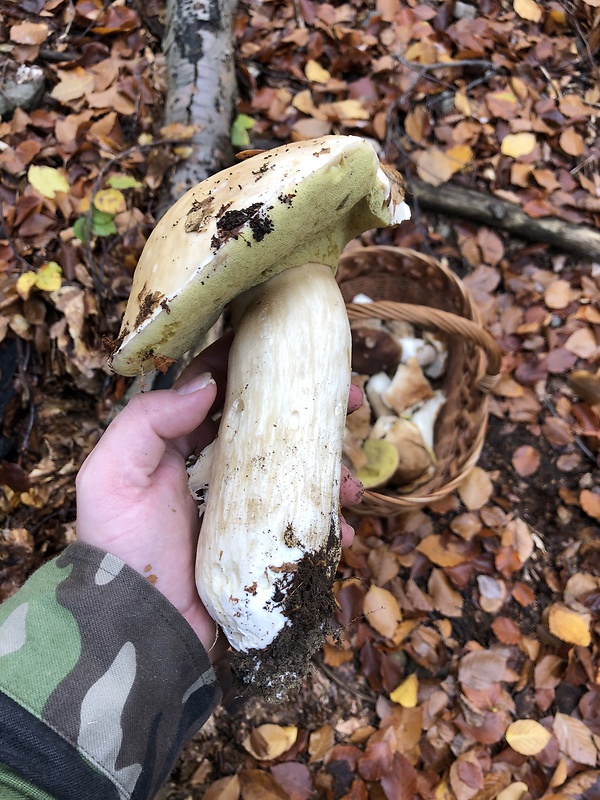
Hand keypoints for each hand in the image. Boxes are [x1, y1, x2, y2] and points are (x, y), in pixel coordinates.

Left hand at [76, 335, 363, 658]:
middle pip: (271, 425)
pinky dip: (326, 524)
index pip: (220, 389)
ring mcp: (243, 507)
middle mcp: (215, 468)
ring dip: (329, 468)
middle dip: (311, 410)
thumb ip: (146, 422)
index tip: (291, 348)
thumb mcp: (113, 476)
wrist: (139, 627)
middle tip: (349, 400)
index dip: (253, 362)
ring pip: (296, 472)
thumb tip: (206, 385)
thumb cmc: (121, 548)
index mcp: (181, 443)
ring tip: (350, 481)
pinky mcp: (261, 543)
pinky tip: (341, 529)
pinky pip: (303, 524)